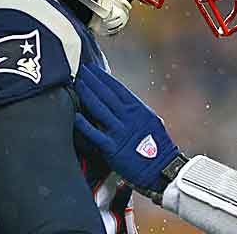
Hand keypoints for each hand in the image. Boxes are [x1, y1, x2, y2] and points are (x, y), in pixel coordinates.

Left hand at [73, 63, 179, 192]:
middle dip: (93, 81)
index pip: (118, 89)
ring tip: (78, 84)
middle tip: (81, 70)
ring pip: (100, 110)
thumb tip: (123, 99)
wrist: (161, 169)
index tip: (93, 68)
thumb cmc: (157, 146)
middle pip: (107, 95)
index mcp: (139, 110)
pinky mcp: (113, 149)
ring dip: (87, 95)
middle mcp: (129, 118)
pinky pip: (96, 135)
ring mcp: (120, 132)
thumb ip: (137, 110)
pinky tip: (75, 116)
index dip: (104, 77)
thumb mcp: (151, 121)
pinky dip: (85, 125)